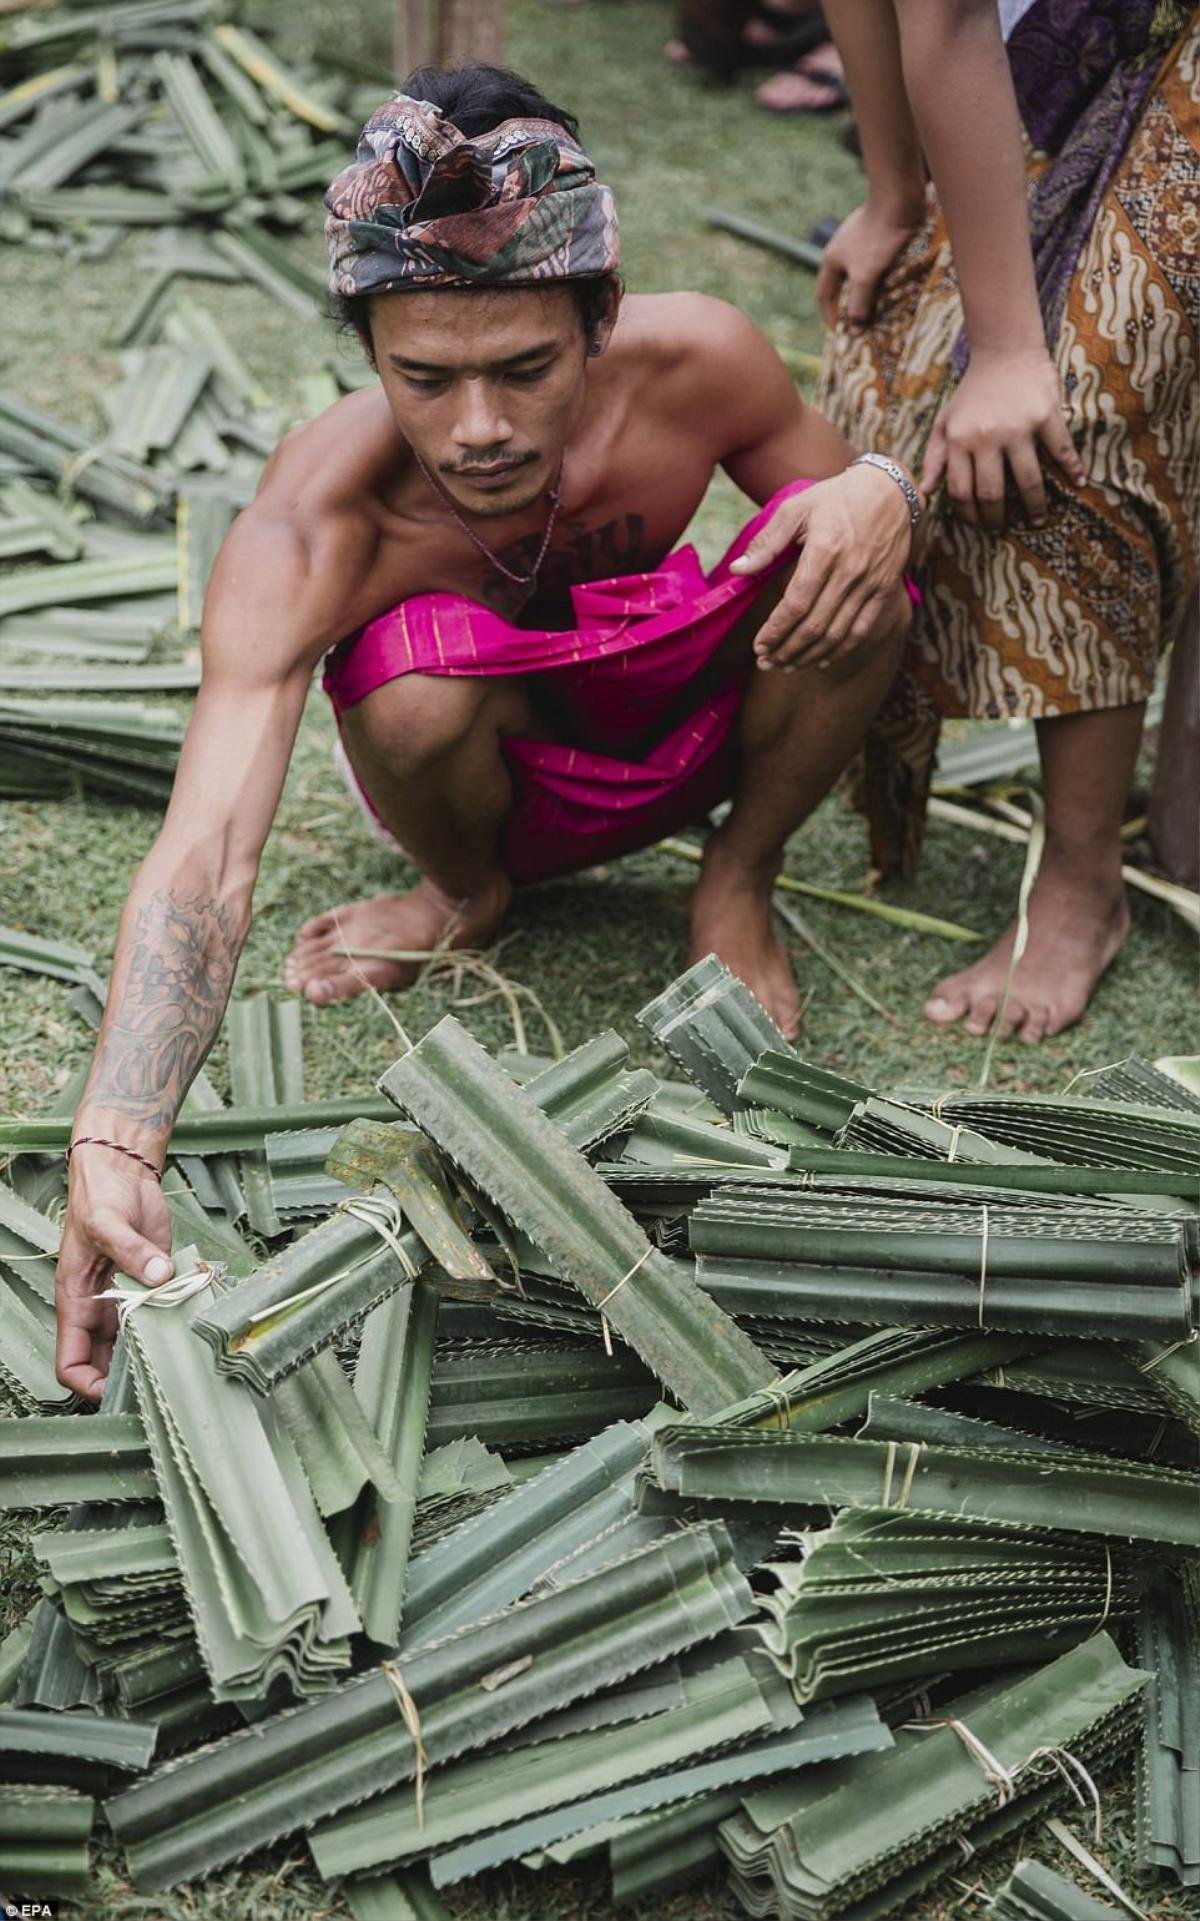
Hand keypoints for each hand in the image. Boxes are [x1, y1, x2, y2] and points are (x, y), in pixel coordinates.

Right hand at [56, 1145, 173, 1402]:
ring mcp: (127, 1298)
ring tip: (179, 1363)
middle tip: (159, 1382)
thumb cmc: (99, 1196)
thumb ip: (131, 1252)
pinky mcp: (153, 1283)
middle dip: (126, 1376)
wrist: (123, 1172)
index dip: (87, 1383)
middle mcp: (99, 1308)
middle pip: (105, 1363)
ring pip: (136, 1343)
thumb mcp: (107, 1222)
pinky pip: (161, 1315)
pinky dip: (174, 1324)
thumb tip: (158, 1276)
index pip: (70, 1361)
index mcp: (76, 1303)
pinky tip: (193, 1329)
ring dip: (154, 1353)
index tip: (115, 1389)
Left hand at [731, 464, 913, 670]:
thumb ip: (767, 542)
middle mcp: (850, 571)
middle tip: (766, 663)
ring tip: (786, 665)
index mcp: (825, 550)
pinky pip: (862, 630)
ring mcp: (871, 583)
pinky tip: (821, 661)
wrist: (891, 492)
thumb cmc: (836, 499)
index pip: (797, 602)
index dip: (776, 630)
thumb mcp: (797, 508)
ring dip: (809, 655)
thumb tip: (737, 570)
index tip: (759, 646)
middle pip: (815, 624)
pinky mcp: (885, 590)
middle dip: (787, 649)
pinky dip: (841, 651)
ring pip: (838, 634)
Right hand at [816, 196, 925, 330]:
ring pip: (858, 271)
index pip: (823, 293)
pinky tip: (891, 282)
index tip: (840, 331)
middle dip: (847, 303)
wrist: (898, 199)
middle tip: (858, 322)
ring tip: (877, 305)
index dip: (829, 314)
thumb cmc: (878, 238)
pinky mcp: (877, 232)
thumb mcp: (865, 275)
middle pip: (840, 283)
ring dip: (865, 289)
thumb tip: (854, 327)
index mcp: (831, 258)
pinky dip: (878, 275)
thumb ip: (859, 301)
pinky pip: (873, 260)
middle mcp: (841, 248)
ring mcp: (858, 238)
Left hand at [921, 346, 1085, 529]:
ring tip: (1038, 520)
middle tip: (1002, 529)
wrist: (1005, 350)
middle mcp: (988, 437)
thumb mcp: (945, 421)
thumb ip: (934, 457)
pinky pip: (1061, 449)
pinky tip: (1078, 483)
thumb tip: (926, 492)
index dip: (968, 515)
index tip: (977, 525)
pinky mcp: (1046, 415)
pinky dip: (1072, 468)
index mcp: (961, 440)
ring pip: (1028, 480)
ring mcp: (1018, 427)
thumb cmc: (973, 391)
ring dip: (1034, 506)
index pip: (961, 491)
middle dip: (996, 519)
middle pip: (992, 493)